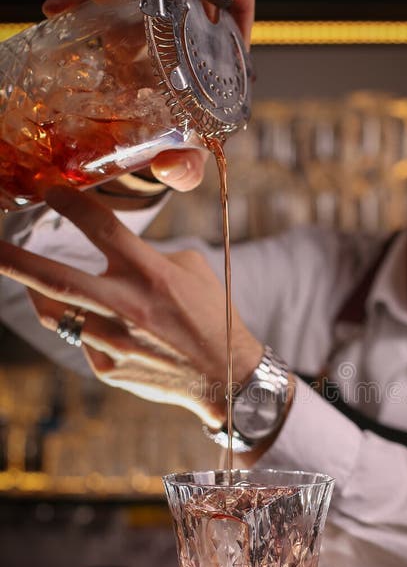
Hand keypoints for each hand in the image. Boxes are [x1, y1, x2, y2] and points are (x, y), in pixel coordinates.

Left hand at [0, 187, 262, 427]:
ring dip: (38, 292)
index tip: (49, 189)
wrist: (225, 377)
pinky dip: (84, 326)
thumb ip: (150, 254)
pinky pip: (80, 339)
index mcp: (152, 274)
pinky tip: (103, 326)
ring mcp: (113, 342)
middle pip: (55, 278)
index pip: (101, 228)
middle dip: (13, 259)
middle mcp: (127, 307)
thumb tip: (117, 245)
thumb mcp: (192, 270)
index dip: (70, 203)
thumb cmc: (213, 318)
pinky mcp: (107, 368)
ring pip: (54, 313)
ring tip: (31, 280)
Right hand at [42, 0, 255, 192]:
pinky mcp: (122, 30)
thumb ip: (187, 168)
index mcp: (222, 50)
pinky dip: (78, 4)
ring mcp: (154, 24)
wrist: (154, 147)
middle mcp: (190, 28)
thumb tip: (170, 169)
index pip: (236, 2)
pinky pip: (101, 6)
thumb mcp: (190, 155)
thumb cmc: (187, 142)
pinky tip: (60, 9)